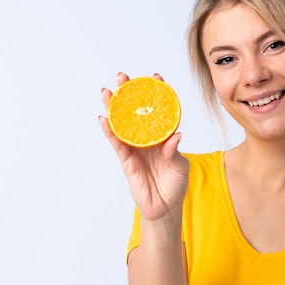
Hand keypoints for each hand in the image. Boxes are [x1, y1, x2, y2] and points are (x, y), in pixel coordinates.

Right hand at [99, 72, 189, 222]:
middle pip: (135, 112)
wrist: (165, 208)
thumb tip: (175, 136)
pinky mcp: (126, 161)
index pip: (158, 111)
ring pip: (121, 124)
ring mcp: (134, 148)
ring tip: (106, 92)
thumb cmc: (175, 184)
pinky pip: (116, 144)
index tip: (155, 77)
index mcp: (162, 136)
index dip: (156, 94)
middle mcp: (146, 139)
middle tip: (122, 77)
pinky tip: (103, 119)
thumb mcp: (180, 166)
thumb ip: (174, 151)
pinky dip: (110, 132)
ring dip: (113, 108)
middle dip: (128, 94)